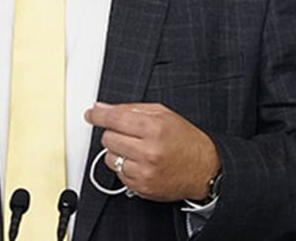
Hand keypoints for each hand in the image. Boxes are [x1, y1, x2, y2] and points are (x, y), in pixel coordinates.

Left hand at [84, 102, 219, 201]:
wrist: (204, 169)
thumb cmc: (185, 140)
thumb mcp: (164, 114)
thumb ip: (131, 109)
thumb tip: (103, 108)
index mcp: (154, 128)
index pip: (115, 118)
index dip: (98, 115)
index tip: (90, 114)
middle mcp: (148, 150)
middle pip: (108, 138)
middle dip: (114, 133)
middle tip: (128, 133)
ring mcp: (144, 171)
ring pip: (110, 157)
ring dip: (118, 151)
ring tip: (136, 149)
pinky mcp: (141, 187)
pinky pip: (118, 174)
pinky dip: (124, 167)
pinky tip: (140, 162)